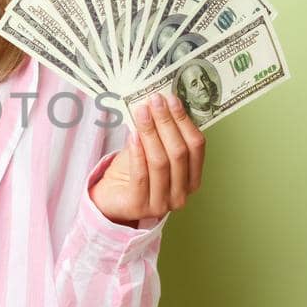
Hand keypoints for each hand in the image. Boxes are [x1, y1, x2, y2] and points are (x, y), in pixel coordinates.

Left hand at [89, 94, 206, 225]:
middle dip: (166, 122)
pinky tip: (133, 135)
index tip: (171, 99)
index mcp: (192, 179)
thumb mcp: (152, 149)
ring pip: (160, 162)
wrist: (111, 197)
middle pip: (178, 152)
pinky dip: (138, 152)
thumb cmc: (133, 172)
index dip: (184, 120)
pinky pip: (141, 175)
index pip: (196, 146)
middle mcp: (181, 194)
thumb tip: (160, 102)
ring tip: (141, 112)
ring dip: (151, 133)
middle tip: (154, 101)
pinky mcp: (139, 206)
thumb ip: (160, 132)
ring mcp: (162, 203)